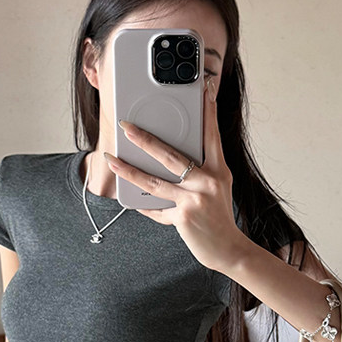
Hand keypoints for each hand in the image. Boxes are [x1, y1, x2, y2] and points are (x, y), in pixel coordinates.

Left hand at [106, 80, 239, 277]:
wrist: (229, 250)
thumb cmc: (219, 216)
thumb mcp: (217, 188)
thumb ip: (199, 172)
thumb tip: (170, 158)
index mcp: (219, 171)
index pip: (212, 136)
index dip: (209, 113)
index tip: (205, 92)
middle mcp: (208, 182)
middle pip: (170, 155)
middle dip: (144, 139)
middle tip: (126, 126)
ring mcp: (195, 200)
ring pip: (154, 181)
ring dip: (129, 170)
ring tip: (112, 160)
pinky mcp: (184, 217)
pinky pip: (157, 208)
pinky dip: (143, 205)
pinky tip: (128, 198)